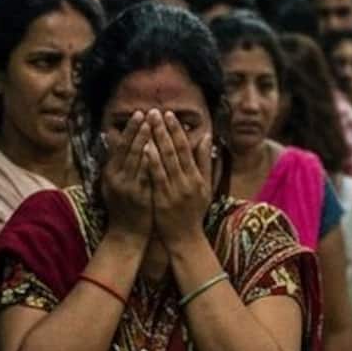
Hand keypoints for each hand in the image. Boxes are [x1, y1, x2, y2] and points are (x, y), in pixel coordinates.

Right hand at [100, 112, 155, 240]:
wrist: (126, 234)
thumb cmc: (123, 207)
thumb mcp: (113, 184)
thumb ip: (115, 162)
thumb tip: (113, 138)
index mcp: (111, 173)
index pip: (120, 146)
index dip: (130, 130)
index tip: (139, 114)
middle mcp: (116, 178)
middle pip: (127, 149)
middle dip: (137, 130)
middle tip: (146, 112)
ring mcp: (127, 187)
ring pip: (136, 160)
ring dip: (144, 141)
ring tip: (152, 125)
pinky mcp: (139, 197)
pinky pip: (146, 175)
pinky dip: (150, 162)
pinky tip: (156, 149)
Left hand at [148, 111, 213, 249]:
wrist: (186, 238)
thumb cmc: (194, 212)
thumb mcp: (205, 186)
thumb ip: (205, 162)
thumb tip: (206, 138)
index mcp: (197, 177)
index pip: (186, 148)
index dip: (177, 130)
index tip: (170, 114)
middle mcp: (187, 181)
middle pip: (175, 150)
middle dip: (164, 129)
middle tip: (155, 111)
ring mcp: (175, 190)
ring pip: (166, 160)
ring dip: (157, 140)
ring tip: (149, 123)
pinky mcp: (162, 199)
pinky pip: (156, 177)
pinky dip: (152, 161)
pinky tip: (145, 148)